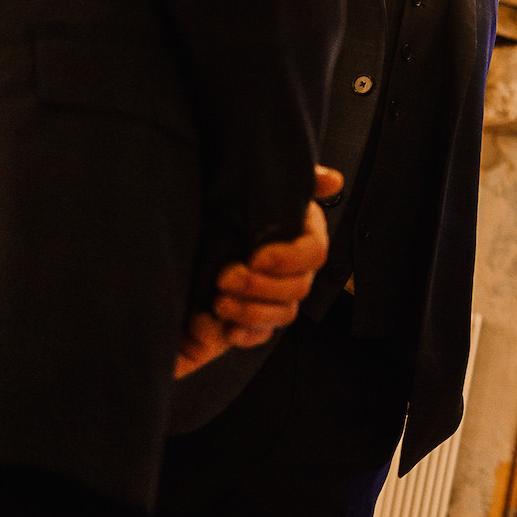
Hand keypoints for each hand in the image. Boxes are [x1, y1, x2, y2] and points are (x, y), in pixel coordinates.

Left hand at [175, 166, 338, 377]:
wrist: (183, 243)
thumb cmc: (224, 211)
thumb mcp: (255, 189)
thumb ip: (299, 182)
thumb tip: (332, 180)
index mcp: (299, 237)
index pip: (314, 253)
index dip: (288, 258)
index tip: (255, 255)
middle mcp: (293, 269)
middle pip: (299, 288)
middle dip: (261, 286)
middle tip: (224, 277)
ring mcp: (276, 298)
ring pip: (283, 315)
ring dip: (252, 312)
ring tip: (217, 302)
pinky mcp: (254, 321)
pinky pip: (262, 336)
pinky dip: (245, 334)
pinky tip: (225, 328)